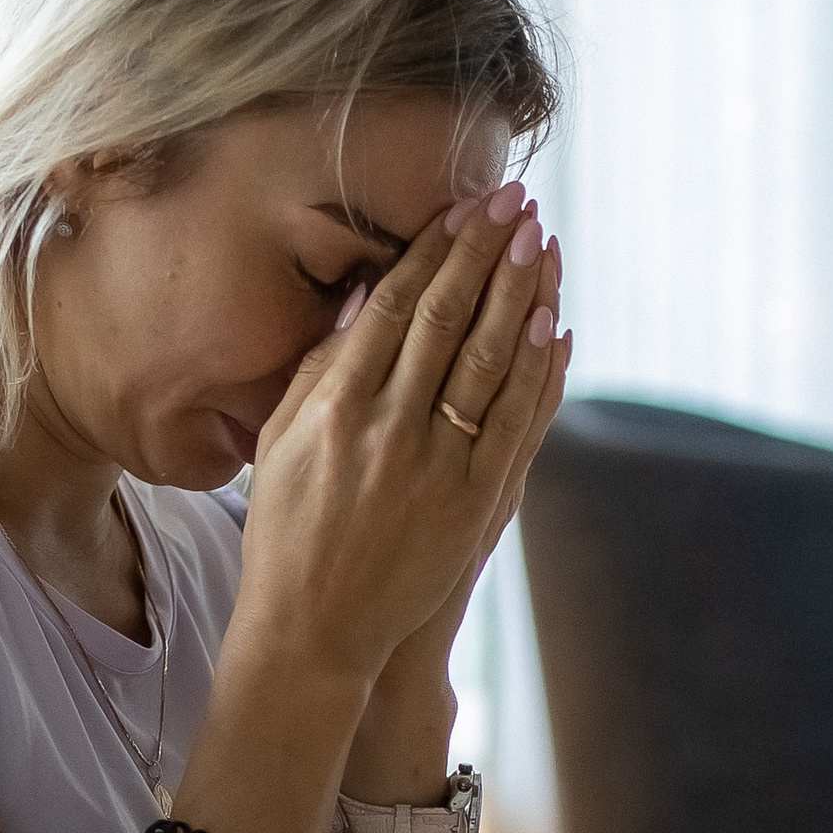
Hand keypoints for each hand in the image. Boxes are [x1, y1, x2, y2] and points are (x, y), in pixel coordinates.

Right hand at [234, 185, 570, 696]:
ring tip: (541, 243)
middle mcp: (388, 429)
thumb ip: (317, 367)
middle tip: (515, 202)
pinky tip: (555, 326)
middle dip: (485, 254)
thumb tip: (366, 296)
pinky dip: (540, 372)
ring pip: (491, 364)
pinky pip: (517, 425)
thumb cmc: (286, 530)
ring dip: (521, 296)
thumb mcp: (278, 441)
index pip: (397, 306)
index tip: (464, 207)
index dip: (435, 250)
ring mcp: (435, 467)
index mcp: (334, 406)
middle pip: (450, 320)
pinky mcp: (472, 506)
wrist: (313, 629)